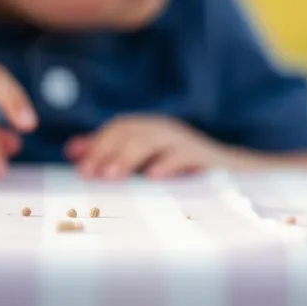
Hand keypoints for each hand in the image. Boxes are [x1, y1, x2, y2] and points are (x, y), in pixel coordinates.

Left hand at [63, 115, 229, 179]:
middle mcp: (165, 130)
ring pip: (152, 140)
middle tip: (90, 174)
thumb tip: (72, 150)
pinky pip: (183, 155)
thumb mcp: (144, 161)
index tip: (81, 168)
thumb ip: (110, 153)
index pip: (118, 128)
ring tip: (111, 176)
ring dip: (129, 157)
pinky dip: (167, 164)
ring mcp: (184, 141)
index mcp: (149, 129)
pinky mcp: (203, 156)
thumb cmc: (182, 170)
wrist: (233, 174)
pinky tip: (153, 176)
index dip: (97, 145)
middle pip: (131, 131)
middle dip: (107, 151)